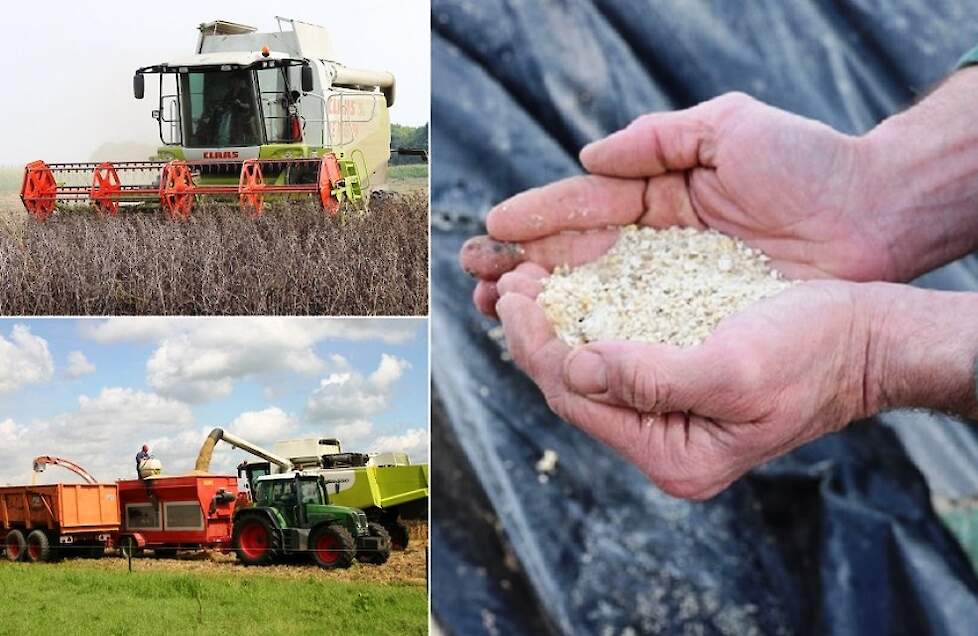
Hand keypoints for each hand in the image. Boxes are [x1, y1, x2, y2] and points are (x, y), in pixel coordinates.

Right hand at [462, 92, 895, 316]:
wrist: (876, 217)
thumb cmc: (808, 164)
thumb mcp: (731, 129)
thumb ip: (657, 139)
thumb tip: (587, 157)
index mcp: (658, 192)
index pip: (584, 207)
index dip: (537, 218)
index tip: (494, 230)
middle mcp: (657, 241)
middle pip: (574, 255)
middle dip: (522, 265)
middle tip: (474, 275)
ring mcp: (673, 284)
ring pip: (592, 296)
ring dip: (541, 304)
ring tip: (495, 307)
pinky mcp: (695, 320)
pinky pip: (632, 328)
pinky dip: (590, 335)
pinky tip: (555, 341)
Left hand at [494, 264, 879, 499]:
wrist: (867, 338)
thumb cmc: (816, 352)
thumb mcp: (736, 369)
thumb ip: (653, 379)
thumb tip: (577, 368)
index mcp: (674, 455)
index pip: (578, 401)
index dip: (537, 348)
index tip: (512, 297)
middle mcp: (665, 441)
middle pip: (576, 388)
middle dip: (537, 335)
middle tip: (507, 283)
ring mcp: (671, 412)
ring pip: (590, 367)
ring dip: (556, 324)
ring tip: (526, 280)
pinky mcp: (679, 378)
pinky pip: (616, 350)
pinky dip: (588, 318)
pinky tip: (570, 287)